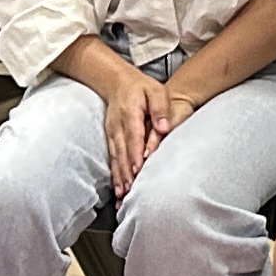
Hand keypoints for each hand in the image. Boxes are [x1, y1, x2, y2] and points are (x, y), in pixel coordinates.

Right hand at [101, 75, 180, 195]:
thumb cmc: (141, 87)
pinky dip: (115, 174)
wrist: (117, 81)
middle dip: (126, 171)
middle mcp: (118, 125)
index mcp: (130, 113)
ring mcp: (112, 132)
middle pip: (122, 151)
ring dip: (119, 176)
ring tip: (123, 194)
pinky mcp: (110, 138)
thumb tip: (164, 127)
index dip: (135, 152)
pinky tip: (118, 188)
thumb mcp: (155, 90)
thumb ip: (160, 108)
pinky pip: (112, 158)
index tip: (139, 167)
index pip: (133, 135)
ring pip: (115, 157)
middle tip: (131, 189)